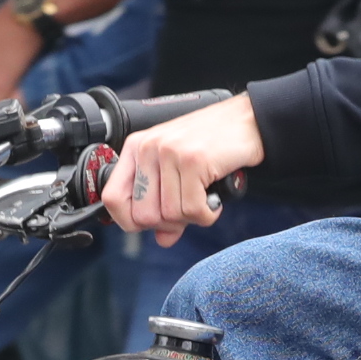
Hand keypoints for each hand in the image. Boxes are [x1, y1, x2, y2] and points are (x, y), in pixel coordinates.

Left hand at [100, 96, 267, 243]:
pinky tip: (214, 201)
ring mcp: (169, 152)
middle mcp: (148, 148)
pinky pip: (192, 210)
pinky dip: (207, 215)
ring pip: (169, 215)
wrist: (248, 120)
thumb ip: (167, 205)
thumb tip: (162, 239)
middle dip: (169, 223)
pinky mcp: (192, 160)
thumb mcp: (181, 171)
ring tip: (205, 200)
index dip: (130, 220)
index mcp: (136, 148)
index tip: (154, 222)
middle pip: (142, 215)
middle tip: (189, 210)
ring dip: (193, 218)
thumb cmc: (214, 143)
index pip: (112, 198)